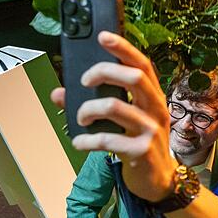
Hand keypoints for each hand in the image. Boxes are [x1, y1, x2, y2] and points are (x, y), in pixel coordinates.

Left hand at [49, 32, 176, 202]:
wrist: (158, 180)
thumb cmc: (138, 144)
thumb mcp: (121, 121)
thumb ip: (93, 104)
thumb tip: (59, 94)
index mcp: (153, 97)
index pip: (142, 65)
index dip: (124, 49)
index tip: (103, 36)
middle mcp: (156, 109)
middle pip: (134, 78)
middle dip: (102, 73)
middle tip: (84, 82)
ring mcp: (151, 130)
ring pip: (116, 107)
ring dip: (87, 110)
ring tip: (80, 119)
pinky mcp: (142, 150)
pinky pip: (108, 139)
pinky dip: (87, 140)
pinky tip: (81, 142)